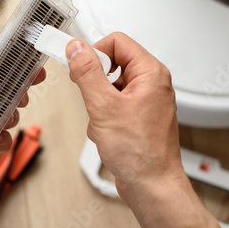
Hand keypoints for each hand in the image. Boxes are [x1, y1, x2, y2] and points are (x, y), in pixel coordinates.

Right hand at [66, 33, 228, 227]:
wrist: (151, 186)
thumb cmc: (140, 152)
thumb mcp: (104, 106)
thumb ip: (88, 73)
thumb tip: (77, 49)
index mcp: (150, 73)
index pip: (117, 41)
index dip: (95, 51)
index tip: (78, 65)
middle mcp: (151, 84)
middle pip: (112, 65)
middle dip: (96, 86)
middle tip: (93, 101)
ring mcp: (145, 101)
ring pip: (109, 88)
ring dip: (98, 106)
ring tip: (105, 124)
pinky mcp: (138, 117)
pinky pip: (112, 106)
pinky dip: (103, 119)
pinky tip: (108, 134)